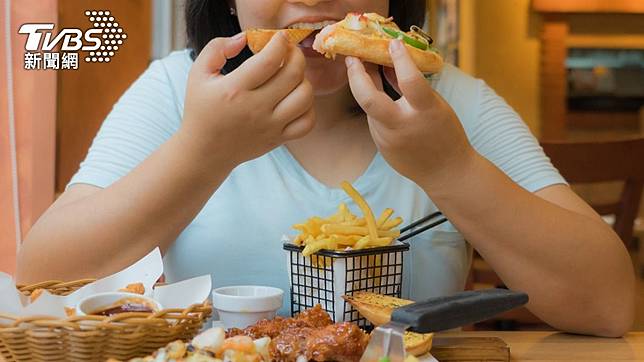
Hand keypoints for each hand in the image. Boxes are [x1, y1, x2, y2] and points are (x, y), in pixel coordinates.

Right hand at [181, 32, 314, 167]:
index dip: (280, 42)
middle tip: (289, 51)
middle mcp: (255, 108)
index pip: (269, 60)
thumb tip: (245, 38)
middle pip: (293, 75)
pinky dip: (308, 107)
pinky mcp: (278, 139)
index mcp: (234, 89)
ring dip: (303, 80)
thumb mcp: (198, 74)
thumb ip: (217, 48)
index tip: (278, 37)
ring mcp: (270, 126)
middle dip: (296, 55)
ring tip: (292, 75)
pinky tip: (295, 98)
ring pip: (304, 97)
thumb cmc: (201, 109)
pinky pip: (307, 122)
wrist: (205, 151)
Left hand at [345, 39, 474, 186]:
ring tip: (363, 68)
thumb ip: (411, 87)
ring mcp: (388, 139)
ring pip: (370, 108)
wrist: (445, 173)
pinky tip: (378, 95)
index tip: (394, 43)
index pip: (410, 81)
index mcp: (425, 112)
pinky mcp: (381, 147)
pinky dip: (376, 106)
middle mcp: (402, 126)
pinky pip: (375, 120)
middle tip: (352, 58)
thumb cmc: (446, 134)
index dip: (401, 60)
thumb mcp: (436, 106)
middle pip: (368, 99)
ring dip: (365, 88)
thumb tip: (392, 63)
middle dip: (355, 76)